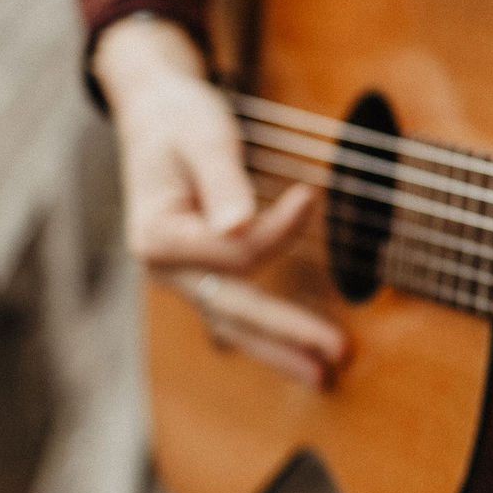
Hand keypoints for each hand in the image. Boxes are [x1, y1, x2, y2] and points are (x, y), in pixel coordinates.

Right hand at [93, 15, 346, 386]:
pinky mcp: (202, 275)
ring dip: (279, 350)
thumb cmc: (180, 121)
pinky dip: (268, 334)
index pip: (234, 250)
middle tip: (337, 354)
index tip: (310, 195)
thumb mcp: (202, 138)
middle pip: (233, 308)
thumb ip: (223, 181)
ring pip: (234, 324)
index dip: (278, 229)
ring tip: (323, 377)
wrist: (156, 115)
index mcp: (157, 235)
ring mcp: (183, 276)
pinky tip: (299, 355)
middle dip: (286, 333)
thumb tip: (239, 226)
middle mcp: (165, 266)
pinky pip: (236, 313)